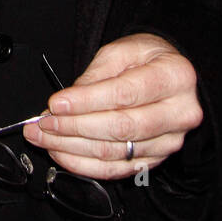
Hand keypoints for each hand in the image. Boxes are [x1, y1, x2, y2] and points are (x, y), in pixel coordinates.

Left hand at [21, 33, 202, 179]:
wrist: (170, 75)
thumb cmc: (146, 58)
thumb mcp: (122, 50)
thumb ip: (97, 74)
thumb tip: (69, 100)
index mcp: (174, 77)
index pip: (125, 94)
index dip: (86, 101)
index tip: (56, 104)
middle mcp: (179, 113)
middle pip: (120, 128)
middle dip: (74, 127)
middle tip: (43, 123)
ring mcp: (169, 141)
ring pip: (115, 152)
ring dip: (72, 148)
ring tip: (44, 138)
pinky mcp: (156, 160)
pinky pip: (117, 170)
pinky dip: (84, 166)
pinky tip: (62, 154)